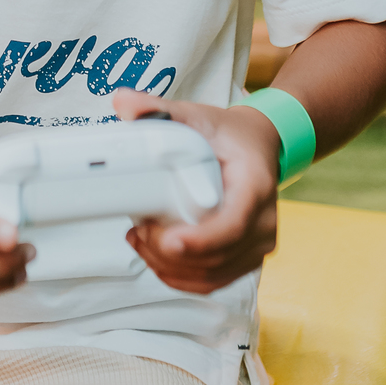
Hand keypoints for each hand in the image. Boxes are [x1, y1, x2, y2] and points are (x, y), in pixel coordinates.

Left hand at [113, 89, 280, 292]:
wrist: (254, 146)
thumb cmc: (227, 136)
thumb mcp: (195, 115)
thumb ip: (157, 109)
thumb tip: (122, 103)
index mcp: (255, 186)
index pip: (232, 225)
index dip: (201, 240)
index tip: (168, 240)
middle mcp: (263, 222)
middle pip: (216, 257)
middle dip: (169, 252)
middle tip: (139, 230)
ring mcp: (256, 244)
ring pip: (211, 276)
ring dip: (169, 267)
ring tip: (140, 239)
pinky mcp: (244, 258)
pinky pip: (211, 281)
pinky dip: (178, 275)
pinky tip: (154, 252)